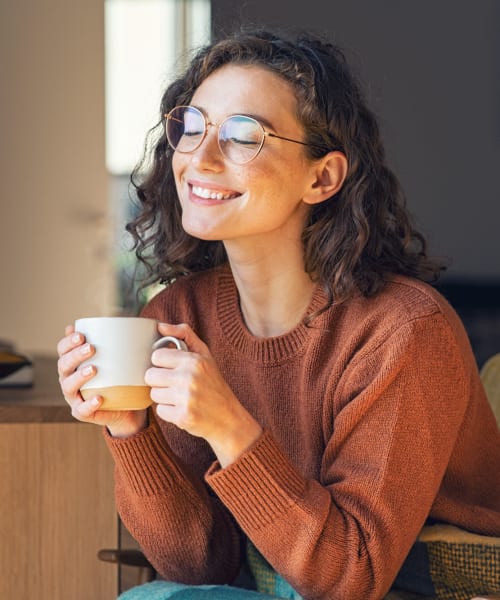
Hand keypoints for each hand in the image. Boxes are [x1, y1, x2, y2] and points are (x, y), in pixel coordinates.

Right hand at [56, 325, 147, 437]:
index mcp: (74, 363)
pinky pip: (82, 410)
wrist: (126, 407)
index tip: (81, 334)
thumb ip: (117, 341)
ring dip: (78, 377)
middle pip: (63, 366)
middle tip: (91, 348)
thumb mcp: (119, 358)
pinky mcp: (83, 413)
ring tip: (93, 369)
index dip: (67, 341)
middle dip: (74, 355)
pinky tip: (99, 398)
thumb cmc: (120, 377)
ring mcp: (74, 397)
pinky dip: (89, 404)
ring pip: (68, 387)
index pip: (63, 349)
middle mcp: (69, 379)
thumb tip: (120, 320)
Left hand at [146, 323, 262, 466]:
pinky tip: (182, 408)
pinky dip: (169, 411)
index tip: (172, 368)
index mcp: (194, 360)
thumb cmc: (213, 383)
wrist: (228, 417)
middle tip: (174, 384)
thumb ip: (184, 335)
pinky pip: (160, 411)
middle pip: (150, 375)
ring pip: (153, 394)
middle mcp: (189, 378)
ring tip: (180, 396)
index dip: (162, 363)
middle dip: (160, 380)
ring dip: (163, 396)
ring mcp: (186, 398)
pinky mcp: (183, 417)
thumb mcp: (204, 355)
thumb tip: (160, 325)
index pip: (156, 356)